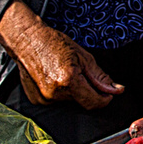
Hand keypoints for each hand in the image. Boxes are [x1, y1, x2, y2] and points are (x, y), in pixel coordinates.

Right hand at [0, 0, 123, 109]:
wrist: (26, 40)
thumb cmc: (54, 43)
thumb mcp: (83, 56)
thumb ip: (100, 76)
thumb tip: (116, 90)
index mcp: (68, 81)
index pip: (93, 102)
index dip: (104, 99)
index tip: (109, 94)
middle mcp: (55, 93)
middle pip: (81, 101)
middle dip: (86, 90)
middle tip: (79, 72)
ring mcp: (43, 99)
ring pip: (68, 101)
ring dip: (72, 91)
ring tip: (63, 72)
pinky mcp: (36, 100)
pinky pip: (55, 101)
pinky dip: (59, 92)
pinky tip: (54, 78)